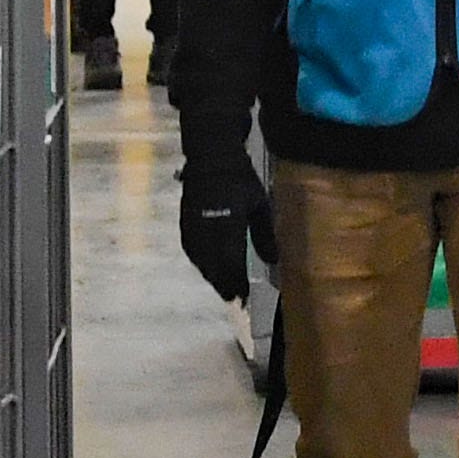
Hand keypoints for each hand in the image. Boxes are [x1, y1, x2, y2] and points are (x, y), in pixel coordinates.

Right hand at [179, 146, 268, 305]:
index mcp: (228, 224)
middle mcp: (207, 229)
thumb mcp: (259, 205)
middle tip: (234, 299)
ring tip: (223, 288)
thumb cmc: (241, 180)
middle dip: (224, 283)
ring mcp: (193, 226)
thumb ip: (264, 235)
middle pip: (214, 265)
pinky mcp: (184, 222)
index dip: (237, 280)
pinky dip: (199, 263)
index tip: (245, 297)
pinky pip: (190, 249)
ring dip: (211, 276)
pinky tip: (206, 269)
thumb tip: (274, 261)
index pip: (232, 261)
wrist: (211, 158)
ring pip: (200, 260)